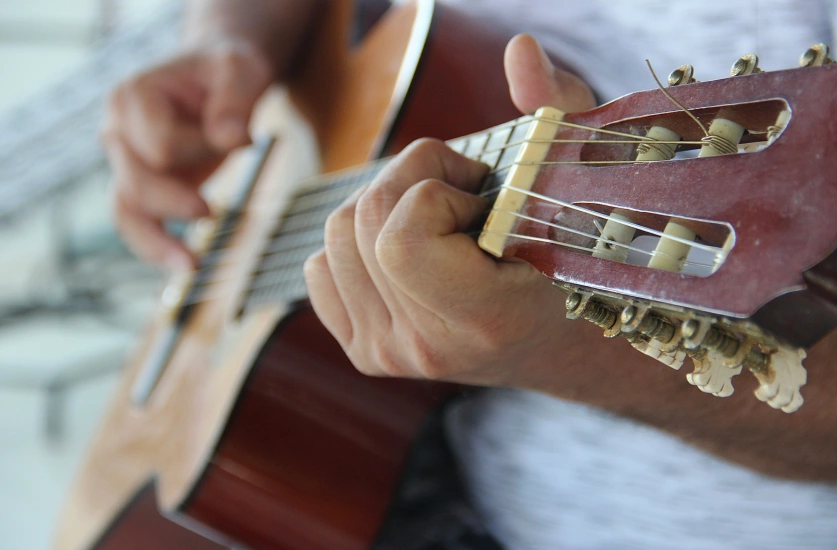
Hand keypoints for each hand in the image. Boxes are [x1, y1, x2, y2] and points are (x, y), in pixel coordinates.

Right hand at [103, 40, 272, 269]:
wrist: (218, 79)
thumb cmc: (226, 73)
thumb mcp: (240, 71)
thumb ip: (236, 101)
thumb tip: (232, 138)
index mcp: (133, 97)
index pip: (161, 144)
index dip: (201, 150)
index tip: (240, 137)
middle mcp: (117, 130)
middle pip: (135, 182)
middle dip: (173, 202)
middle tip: (210, 212)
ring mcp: (125, 161)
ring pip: (126, 212)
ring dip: (155, 243)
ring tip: (190, 265)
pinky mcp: (142, 185)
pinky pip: (137, 223)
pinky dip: (157, 247)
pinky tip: (184, 263)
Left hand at [304, 35, 595, 386]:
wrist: (551, 340)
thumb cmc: (570, 257)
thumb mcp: (578, 180)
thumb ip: (557, 110)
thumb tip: (518, 51)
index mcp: (484, 319)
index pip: (401, 240)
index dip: (433, 191)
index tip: (480, 197)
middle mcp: (426, 348)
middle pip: (361, 223)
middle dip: (412, 183)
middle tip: (465, 198)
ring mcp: (388, 354)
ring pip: (335, 235)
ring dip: (384, 206)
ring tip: (440, 221)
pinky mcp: (363, 350)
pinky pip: (319, 266)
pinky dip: (355, 241)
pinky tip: (406, 251)